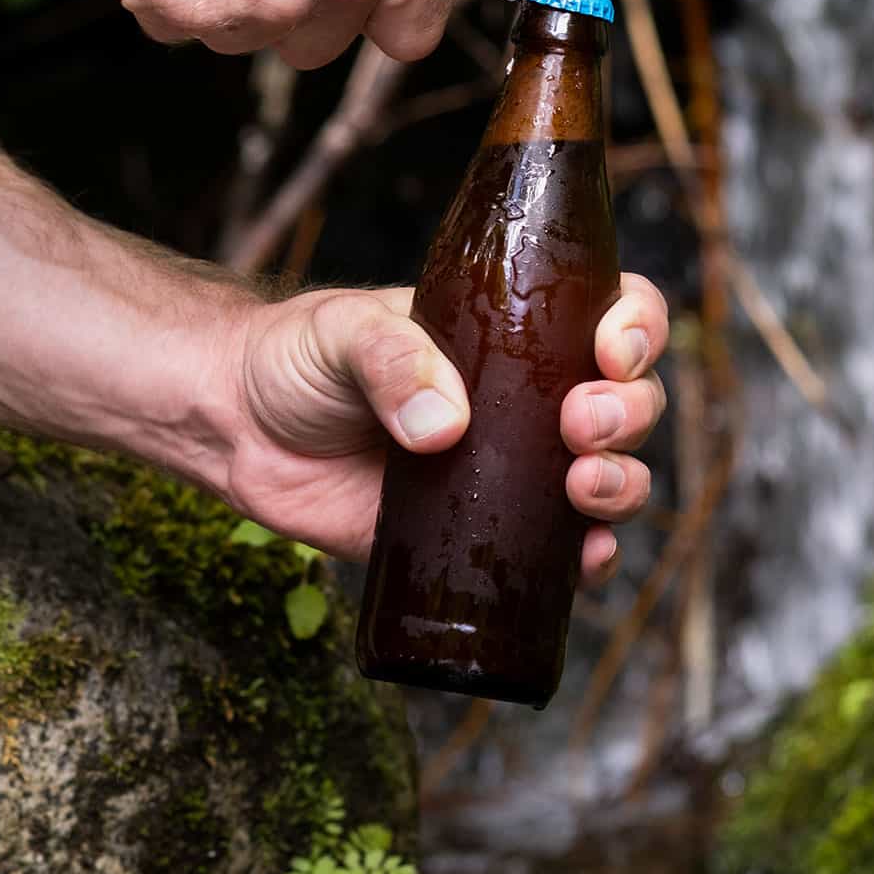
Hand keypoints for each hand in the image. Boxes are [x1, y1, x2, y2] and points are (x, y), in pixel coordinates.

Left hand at [222, 275, 668, 579]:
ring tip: (582, 486)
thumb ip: (389, 360)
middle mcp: (523, 400)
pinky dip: (586, 560)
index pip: (608, 314)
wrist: (238, 430)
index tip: (608, 351)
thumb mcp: (340, 332)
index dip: (635, 329)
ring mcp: (507, 470)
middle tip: (581, 423)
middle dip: (628, 414)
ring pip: (607, 478)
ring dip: (621, 485)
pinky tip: (585, 559)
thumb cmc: (294, 360)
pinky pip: (555, 554)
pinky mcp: (475, 535)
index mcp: (509, 332)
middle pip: (625, 403)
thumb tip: (441, 426)